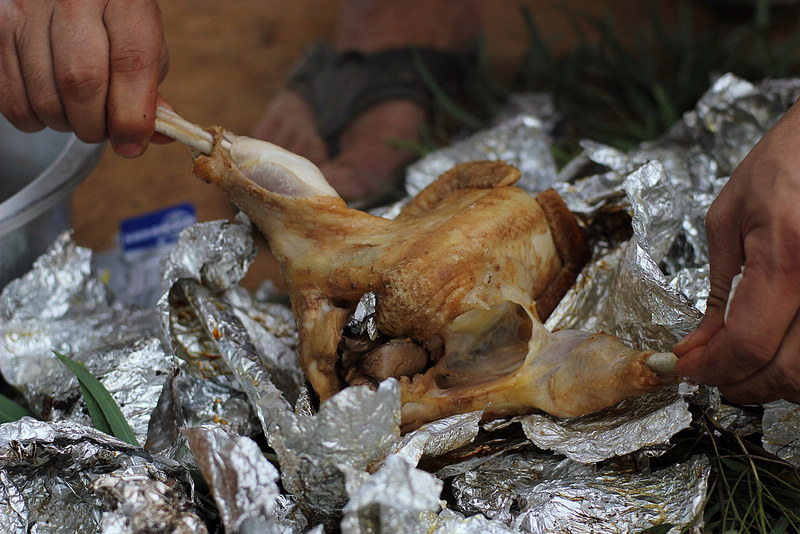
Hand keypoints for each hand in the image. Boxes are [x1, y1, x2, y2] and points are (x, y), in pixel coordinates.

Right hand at [0, 0, 168, 156]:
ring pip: (45, 99)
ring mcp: (27, 11)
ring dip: (66, 124)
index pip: (130, 63)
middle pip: (81, 82)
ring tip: (79, 111)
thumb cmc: (115, 25)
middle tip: (104, 129)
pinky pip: (13, 101)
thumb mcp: (145, 47)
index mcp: (124, 0)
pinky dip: (35, 119)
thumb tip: (154, 137)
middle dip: (96, 125)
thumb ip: (149, 93)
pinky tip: (53, 101)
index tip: (131, 144)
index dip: (131, 117)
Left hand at [674, 100, 799, 404]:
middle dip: (739, 385)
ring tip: (740, 368)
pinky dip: (797, 368)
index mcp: (788, 259)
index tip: (682, 368)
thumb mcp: (728, 220)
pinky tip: (776, 353)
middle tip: (708, 375)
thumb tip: (698, 344)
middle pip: (788, 372)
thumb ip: (718, 290)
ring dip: (774, 384)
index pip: (748, 344)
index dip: (710, 368)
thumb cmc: (782, 166)